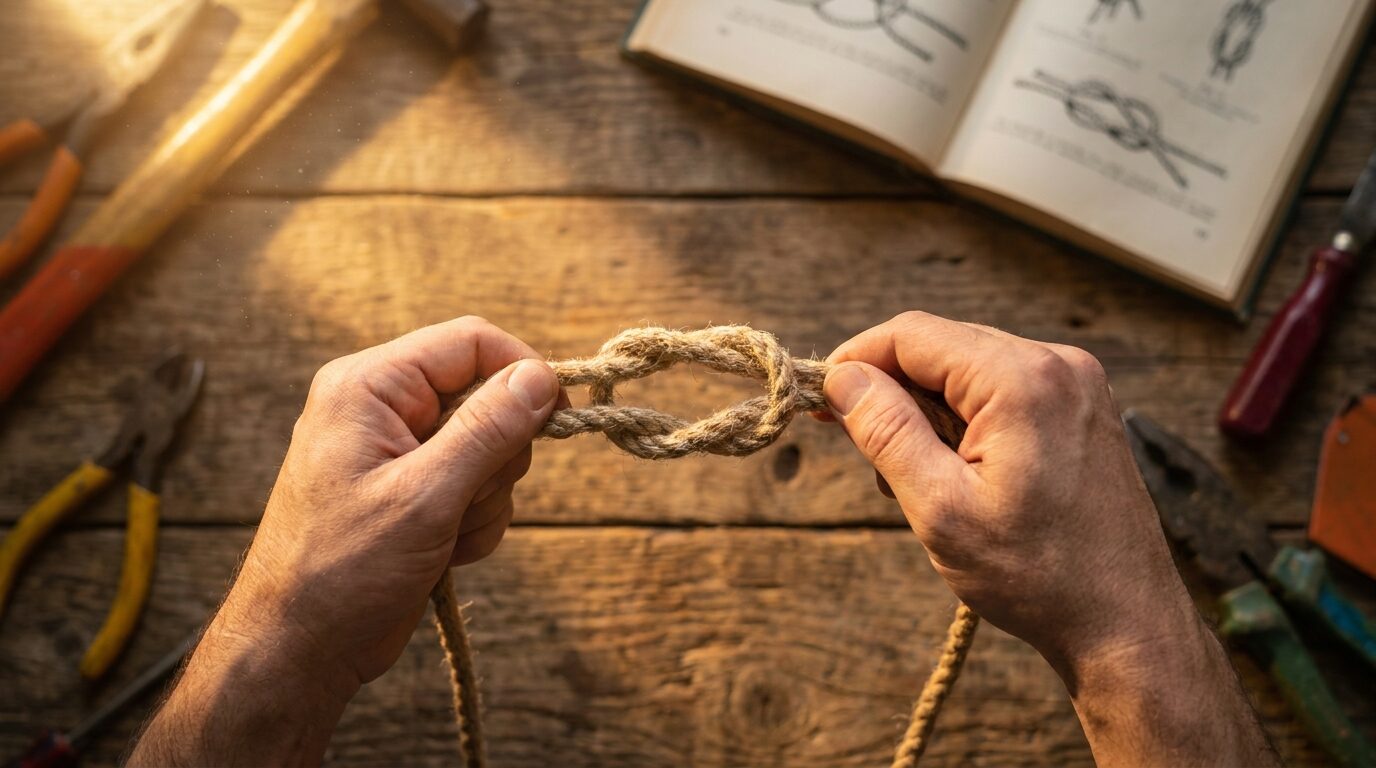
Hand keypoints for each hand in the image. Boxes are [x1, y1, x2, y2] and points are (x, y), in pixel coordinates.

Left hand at [131, 316, 561, 765]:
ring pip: (491, 447)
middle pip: (488, 396)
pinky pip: (478, 486)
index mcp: (370, 386)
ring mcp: (400, 452)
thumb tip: (541, 376)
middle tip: (467, 499)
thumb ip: (487, 430)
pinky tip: (443, 552)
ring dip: (487, 497)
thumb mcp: (424, 496)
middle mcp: (384, 408)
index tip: (560, 417)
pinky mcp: (415, 492)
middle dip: (497, 456)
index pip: (471, 343)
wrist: (300, 649)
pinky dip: (475, 522)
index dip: (523, 372)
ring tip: (445, 535)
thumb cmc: (342, 570)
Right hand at [822, 312, 1275, 766]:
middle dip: (889, 387)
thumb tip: (841, 378)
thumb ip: (885, 430)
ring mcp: (1076, 384)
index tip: (817, 400)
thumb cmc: (1036, 575)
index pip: (911, 334)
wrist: (1125, 623)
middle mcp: (1056, 364)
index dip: (854, 360)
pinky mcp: (1082, 408)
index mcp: (1021, 380)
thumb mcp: (940, 508)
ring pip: (968, 367)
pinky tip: (954, 471)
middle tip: (855, 444)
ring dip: (925, 407)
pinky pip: (1002, 388)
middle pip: (941, 345)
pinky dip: (964, 418)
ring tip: (913, 477)